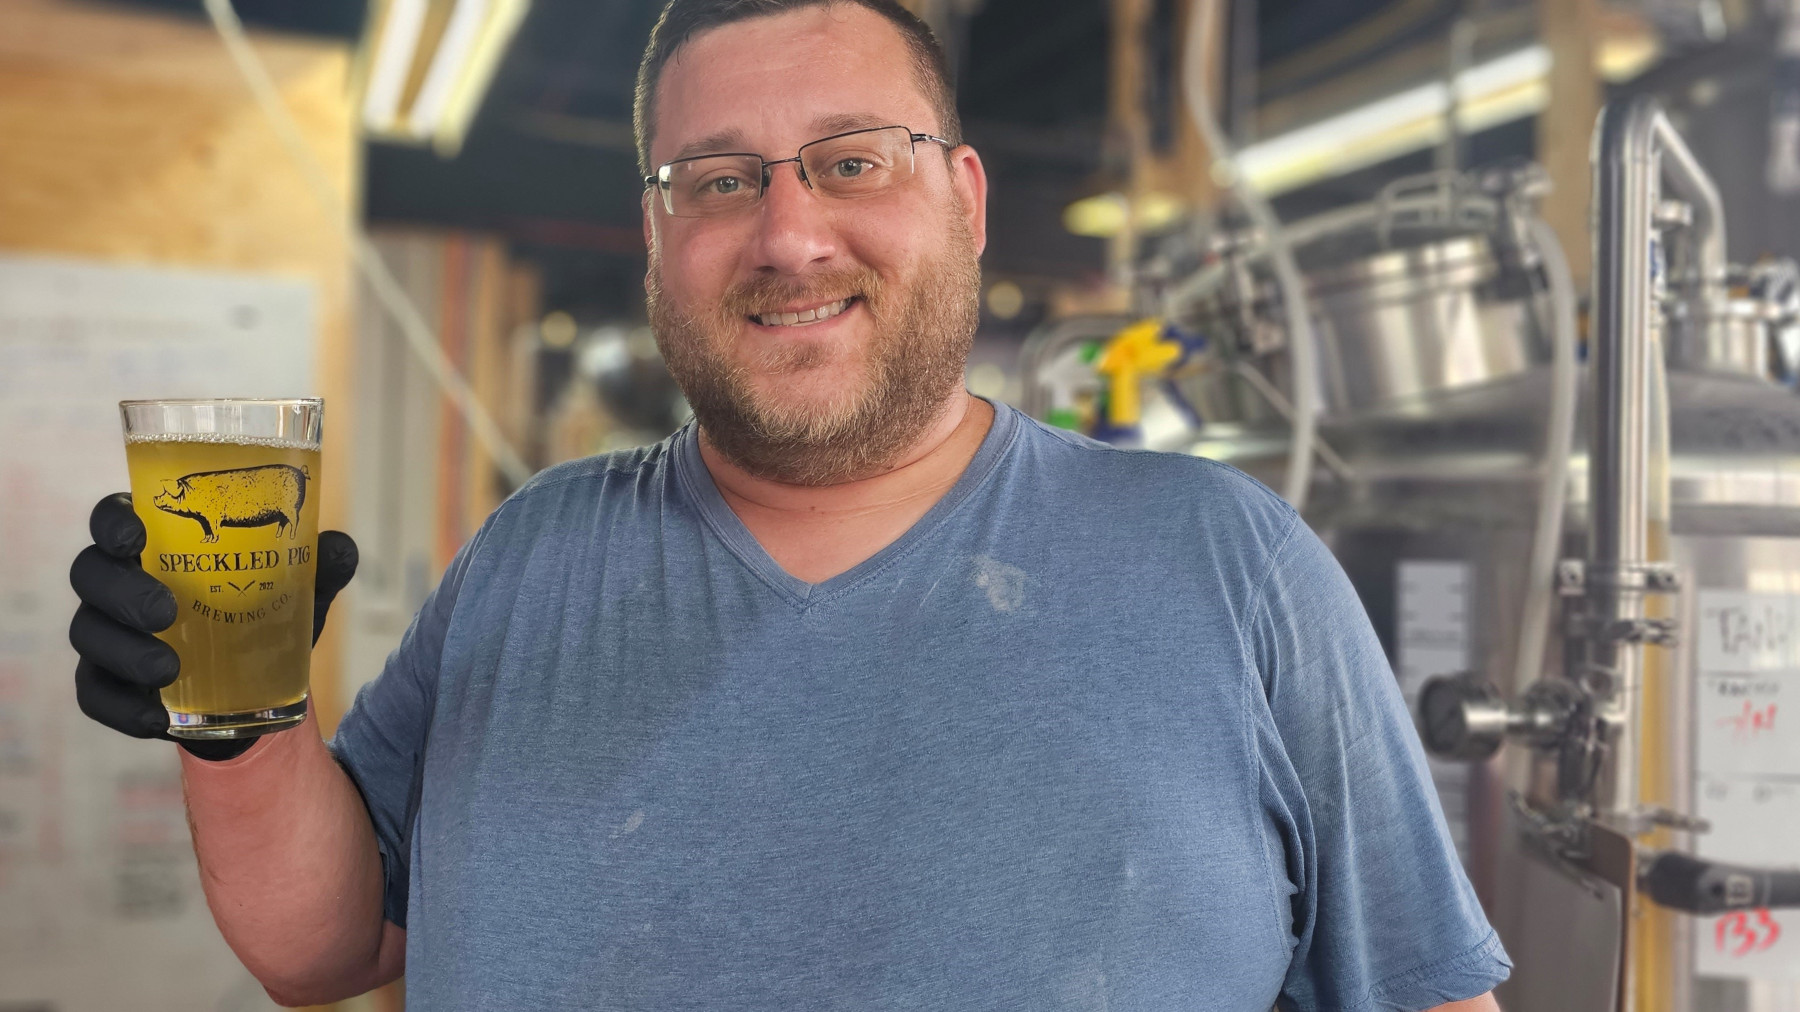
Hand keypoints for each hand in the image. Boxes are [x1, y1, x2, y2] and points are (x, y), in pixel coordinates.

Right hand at [70, 493, 357, 759]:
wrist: (261, 688)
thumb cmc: (265, 616)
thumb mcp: (299, 590)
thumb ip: (319, 565)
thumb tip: (337, 548)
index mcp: (155, 544)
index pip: (113, 518)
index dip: (113, 522)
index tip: (136, 536)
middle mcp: (118, 584)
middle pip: (90, 573)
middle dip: (121, 591)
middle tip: (166, 611)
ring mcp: (107, 635)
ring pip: (88, 635)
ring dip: (124, 652)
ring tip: (170, 668)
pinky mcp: (109, 685)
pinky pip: (95, 695)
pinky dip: (122, 707)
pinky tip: (156, 718)